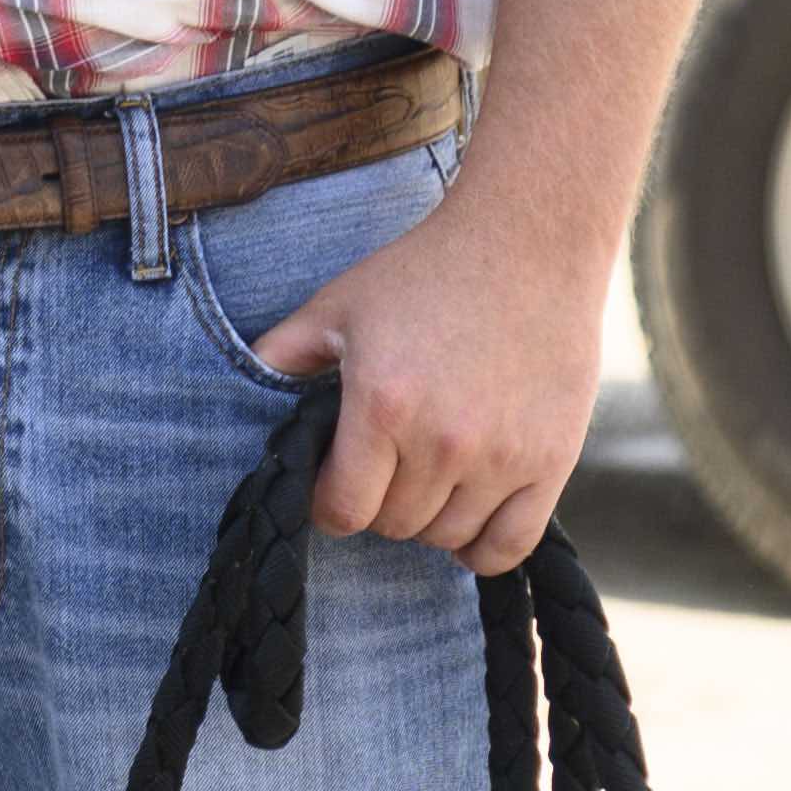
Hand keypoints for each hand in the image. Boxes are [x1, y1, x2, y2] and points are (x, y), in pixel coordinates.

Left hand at [247, 153, 621, 574]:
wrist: (528, 244)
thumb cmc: (426, 272)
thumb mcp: (339, 306)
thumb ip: (283, 354)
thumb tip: (239, 389)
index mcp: (382, 407)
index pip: (341, 510)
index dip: (327, 503)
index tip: (331, 482)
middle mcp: (443, 442)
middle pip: (394, 525)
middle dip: (376, 503)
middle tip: (381, 466)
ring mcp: (503, 457)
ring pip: (447, 538)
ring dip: (428, 518)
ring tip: (423, 476)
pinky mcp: (551, 462)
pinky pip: (510, 546)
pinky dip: (482, 547)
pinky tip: (467, 515)